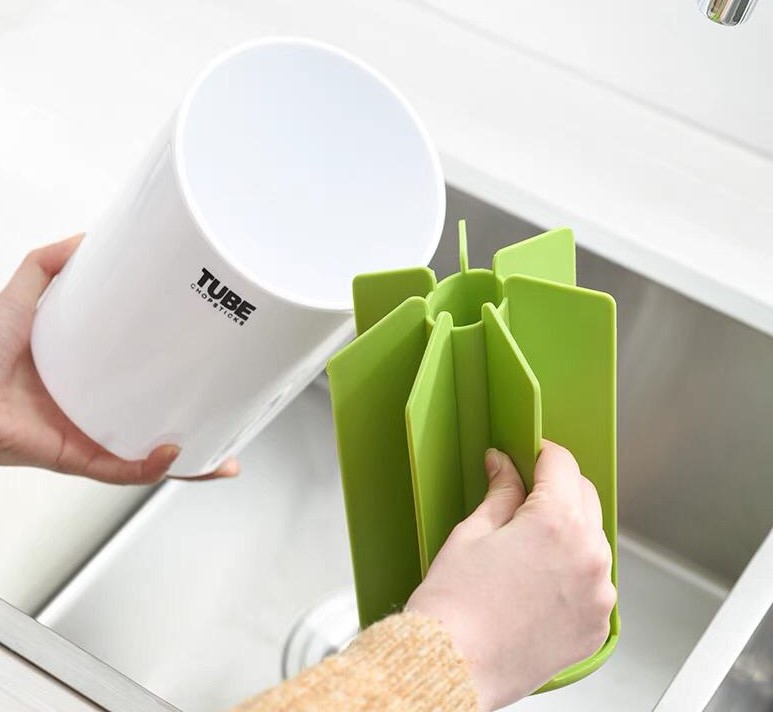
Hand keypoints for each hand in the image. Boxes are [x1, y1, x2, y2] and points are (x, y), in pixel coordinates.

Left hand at [0, 235, 238, 483]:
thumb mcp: (19, 295)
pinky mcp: (77, 458)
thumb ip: (49, 264)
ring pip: (151, 458)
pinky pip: (122, 470)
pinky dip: (150, 466)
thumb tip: (88, 240)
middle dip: (201, 432)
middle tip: (233, 420)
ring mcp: (91, 437)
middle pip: (160, 423)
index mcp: (91, 376)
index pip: (147, 378)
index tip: (212, 363)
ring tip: (222, 456)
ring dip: (191, 462)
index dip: (181, 376)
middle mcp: (97, 409)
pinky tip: (173, 453)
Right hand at [407, 442, 615, 710]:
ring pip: (592, 540)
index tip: (529, 455)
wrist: (453, 668)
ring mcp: (598, 595)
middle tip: (524, 494)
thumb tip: (504, 466)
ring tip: (528, 546)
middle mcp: (589, 556)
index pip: (562, 464)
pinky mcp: (595, 627)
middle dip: (558, 488)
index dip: (541, 453)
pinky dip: (573, 573)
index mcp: (557, 522)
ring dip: (569, 531)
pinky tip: (537, 582)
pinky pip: (593, 584)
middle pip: (584, 497)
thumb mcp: (472, 532)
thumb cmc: (455, 604)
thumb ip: (501, 492)